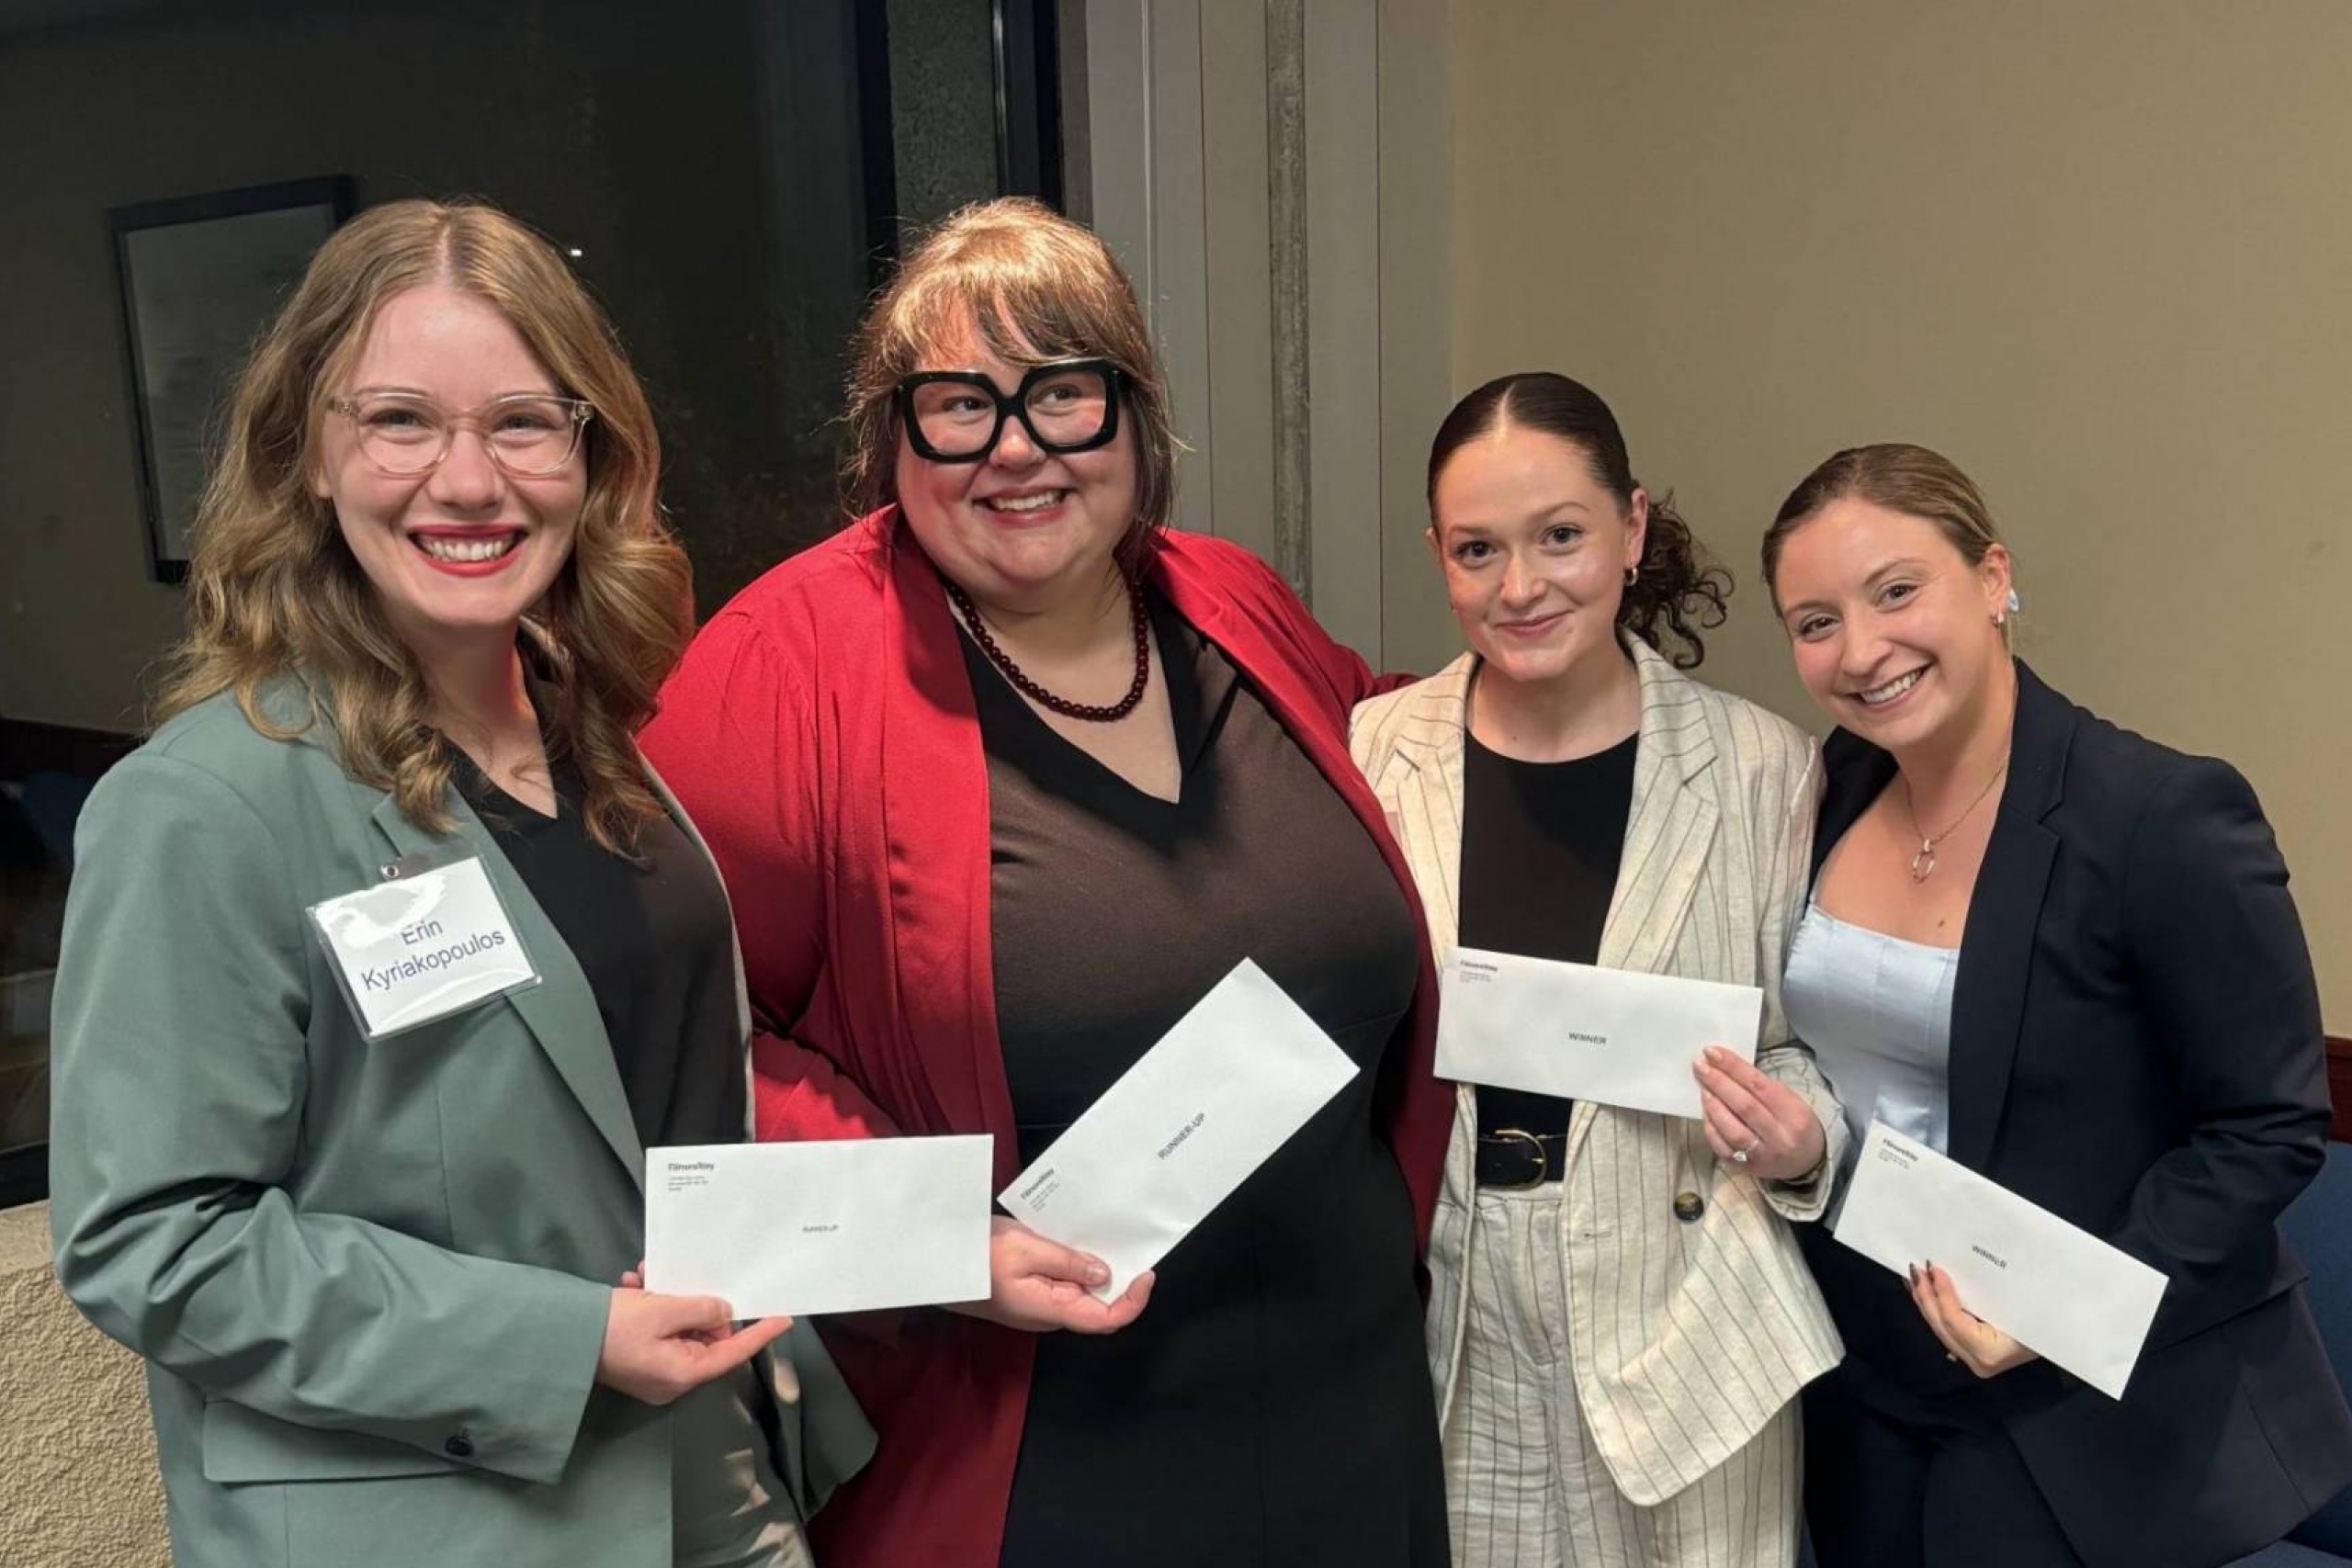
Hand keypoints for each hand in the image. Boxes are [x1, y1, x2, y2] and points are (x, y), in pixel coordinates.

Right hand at [595, 1289, 791, 1405]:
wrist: (558, 1337)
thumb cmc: (612, 1327)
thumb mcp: (663, 1310)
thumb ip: (701, 1309)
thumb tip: (724, 1312)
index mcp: (683, 1373)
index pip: (733, 1352)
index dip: (760, 1333)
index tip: (784, 1317)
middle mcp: (671, 1378)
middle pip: (705, 1336)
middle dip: (697, 1303)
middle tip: (681, 1279)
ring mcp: (652, 1370)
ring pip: (678, 1327)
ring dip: (668, 1297)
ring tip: (647, 1275)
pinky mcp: (636, 1358)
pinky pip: (655, 1329)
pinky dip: (649, 1303)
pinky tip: (633, 1283)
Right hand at [944, 1216, 1153, 1333]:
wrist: (936, 1259)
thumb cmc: (977, 1255)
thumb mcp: (1028, 1249)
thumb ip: (1069, 1264)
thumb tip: (1105, 1274)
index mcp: (1051, 1310)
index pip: (1106, 1320)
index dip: (1133, 1301)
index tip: (1146, 1273)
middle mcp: (1048, 1315)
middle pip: (1097, 1307)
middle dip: (1118, 1280)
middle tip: (1125, 1246)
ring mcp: (1037, 1306)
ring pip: (1080, 1294)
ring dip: (1096, 1271)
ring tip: (1102, 1240)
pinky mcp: (1028, 1294)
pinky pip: (1061, 1285)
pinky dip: (1075, 1266)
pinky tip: (1074, 1243)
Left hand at [1692, 1046, 1827, 1183]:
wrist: (1807, 1161)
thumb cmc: (1795, 1124)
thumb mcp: (1792, 1101)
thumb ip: (1761, 1087)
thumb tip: (1725, 1067)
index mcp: (1794, 1116)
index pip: (1759, 1086)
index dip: (1734, 1067)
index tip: (1713, 1053)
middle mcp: (1779, 1138)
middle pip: (1744, 1106)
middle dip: (1718, 1082)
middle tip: (1700, 1065)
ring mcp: (1762, 1156)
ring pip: (1732, 1130)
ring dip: (1712, 1105)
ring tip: (1703, 1087)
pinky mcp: (1747, 1168)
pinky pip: (1723, 1148)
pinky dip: (1710, 1127)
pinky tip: (1705, 1111)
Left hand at [1911, 1261, 2038, 1378]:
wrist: (2061, 1339)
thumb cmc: (2045, 1319)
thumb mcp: (2020, 1304)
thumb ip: (1986, 1295)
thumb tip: (1950, 1270)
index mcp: (1990, 1352)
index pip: (1955, 1322)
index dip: (1942, 1295)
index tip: (1934, 1268)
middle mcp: (1977, 1361)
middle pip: (1941, 1326)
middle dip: (1925, 1296)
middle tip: (1914, 1269)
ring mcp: (1973, 1360)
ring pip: (1940, 1329)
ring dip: (1926, 1302)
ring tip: (1915, 1278)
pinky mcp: (1971, 1354)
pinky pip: (1947, 1330)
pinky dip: (1936, 1310)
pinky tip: (1926, 1294)